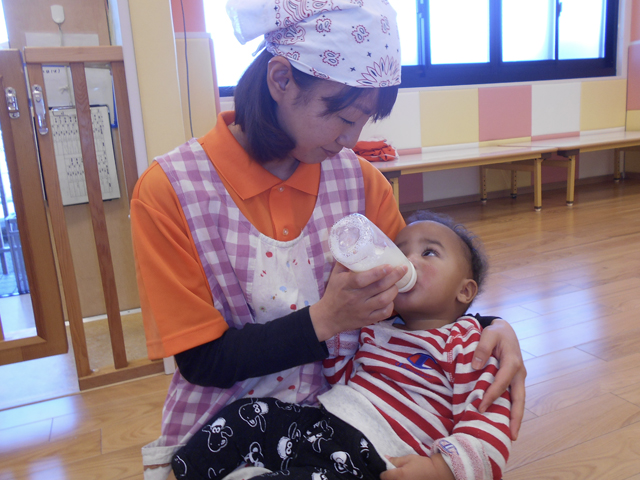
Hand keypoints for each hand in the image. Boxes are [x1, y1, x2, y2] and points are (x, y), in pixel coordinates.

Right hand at [309, 262, 406, 341]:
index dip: (377, 272)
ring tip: (396, 283)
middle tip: (402, 269)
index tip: (388, 266)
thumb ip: (346, 262)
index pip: (362, 279)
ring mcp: (362, 310)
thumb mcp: (336, 275)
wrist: (328, 317)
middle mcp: (355, 298)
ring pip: (384, 300)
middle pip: (378, 287)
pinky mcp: (367, 320)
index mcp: (346, 285)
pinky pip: (384, 313)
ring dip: (394, 290)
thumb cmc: (333, 293)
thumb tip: (356, 247)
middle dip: (394, 277)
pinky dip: (391, 305)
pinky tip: (391, 298)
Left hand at [381, 454, 453, 479]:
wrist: (439, 475)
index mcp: (398, 475)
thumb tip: (386, 458)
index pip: (383, 476)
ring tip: (406, 477)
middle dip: (391, 478)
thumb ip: (396, 460)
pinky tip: (410, 479)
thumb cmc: (424, 465)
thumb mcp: (409, 458)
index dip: (385, 472)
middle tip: (398, 474)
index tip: (390, 470)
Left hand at [473, 318, 525, 439]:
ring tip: (511, 434)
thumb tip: (477, 366)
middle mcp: (519, 372)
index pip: (501, 383)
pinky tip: (505, 420)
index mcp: (512, 362)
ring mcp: (518, 377)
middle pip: (519, 398)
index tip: (480, 407)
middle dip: (516, 417)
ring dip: (516, 417)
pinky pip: (514, 396)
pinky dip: (511, 409)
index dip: (491, 396)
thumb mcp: (489, 334)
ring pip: (519, 400)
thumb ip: (483, 347)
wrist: (505, 329)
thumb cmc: (496, 332)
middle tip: (512, 435)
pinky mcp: (515, 379)